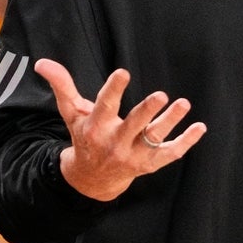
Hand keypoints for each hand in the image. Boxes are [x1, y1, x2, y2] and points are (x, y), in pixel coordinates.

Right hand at [36, 59, 206, 200]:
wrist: (91, 179)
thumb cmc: (85, 137)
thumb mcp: (72, 113)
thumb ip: (62, 86)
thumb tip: (42, 63)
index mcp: (96, 128)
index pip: (104, 107)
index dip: (113, 90)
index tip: (123, 73)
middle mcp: (115, 143)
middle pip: (133, 126)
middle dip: (147, 112)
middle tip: (161, 95)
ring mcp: (134, 155)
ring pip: (154, 139)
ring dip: (170, 122)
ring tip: (184, 104)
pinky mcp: (149, 163)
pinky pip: (169, 154)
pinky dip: (186, 142)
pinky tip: (200, 127)